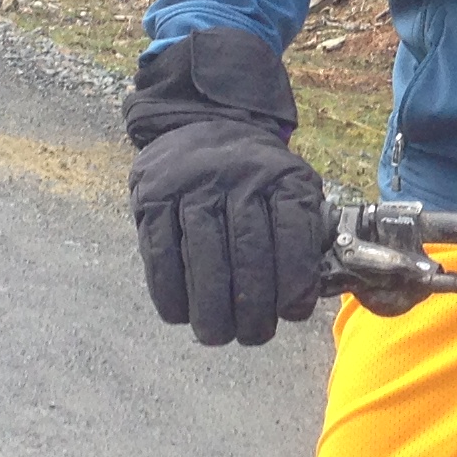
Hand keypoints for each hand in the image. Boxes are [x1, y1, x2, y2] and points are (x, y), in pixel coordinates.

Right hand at [124, 30, 328, 347]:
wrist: (203, 121)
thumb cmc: (257, 175)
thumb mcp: (293, 185)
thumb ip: (304, 233)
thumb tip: (303, 299)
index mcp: (282, 176)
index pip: (293, 234)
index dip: (295, 282)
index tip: (292, 313)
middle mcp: (238, 176)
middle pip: (248, 252)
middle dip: (252, 306)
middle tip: (253, 335)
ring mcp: (191, 184)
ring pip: (203, 256)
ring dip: (211, 308)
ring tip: (217, 334)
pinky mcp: (152, 196)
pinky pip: (161, 253)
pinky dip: (170, 292)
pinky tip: (182, 314)